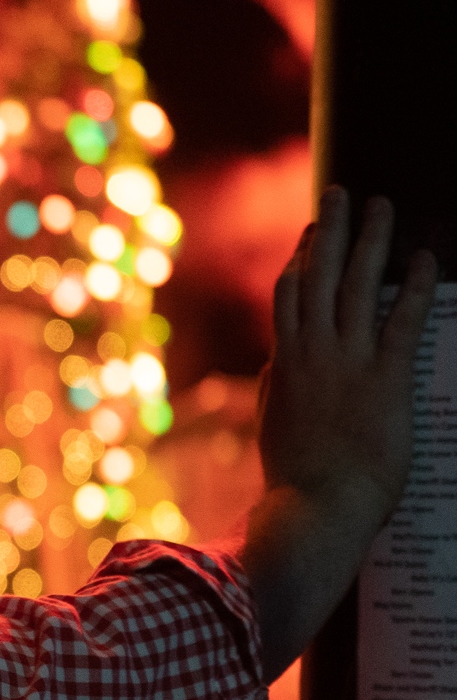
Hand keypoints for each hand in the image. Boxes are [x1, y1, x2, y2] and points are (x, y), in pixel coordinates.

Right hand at [261, 187, 437, 525]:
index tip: (314, 230)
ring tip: (383, 207)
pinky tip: (424, 260)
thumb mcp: (275, 423)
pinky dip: (413, 288)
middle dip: (332, 231)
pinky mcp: (385, 378)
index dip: (303, 257)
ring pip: (357, 286)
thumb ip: (278, 385)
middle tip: (343, 194)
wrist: (318, 505)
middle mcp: (313, 352)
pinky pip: (402, 321)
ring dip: (371, 242)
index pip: (290, 295)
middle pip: (320, 276)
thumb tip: (277, 361)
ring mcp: (348, 362)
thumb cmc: (296, 474)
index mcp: (286, 363)